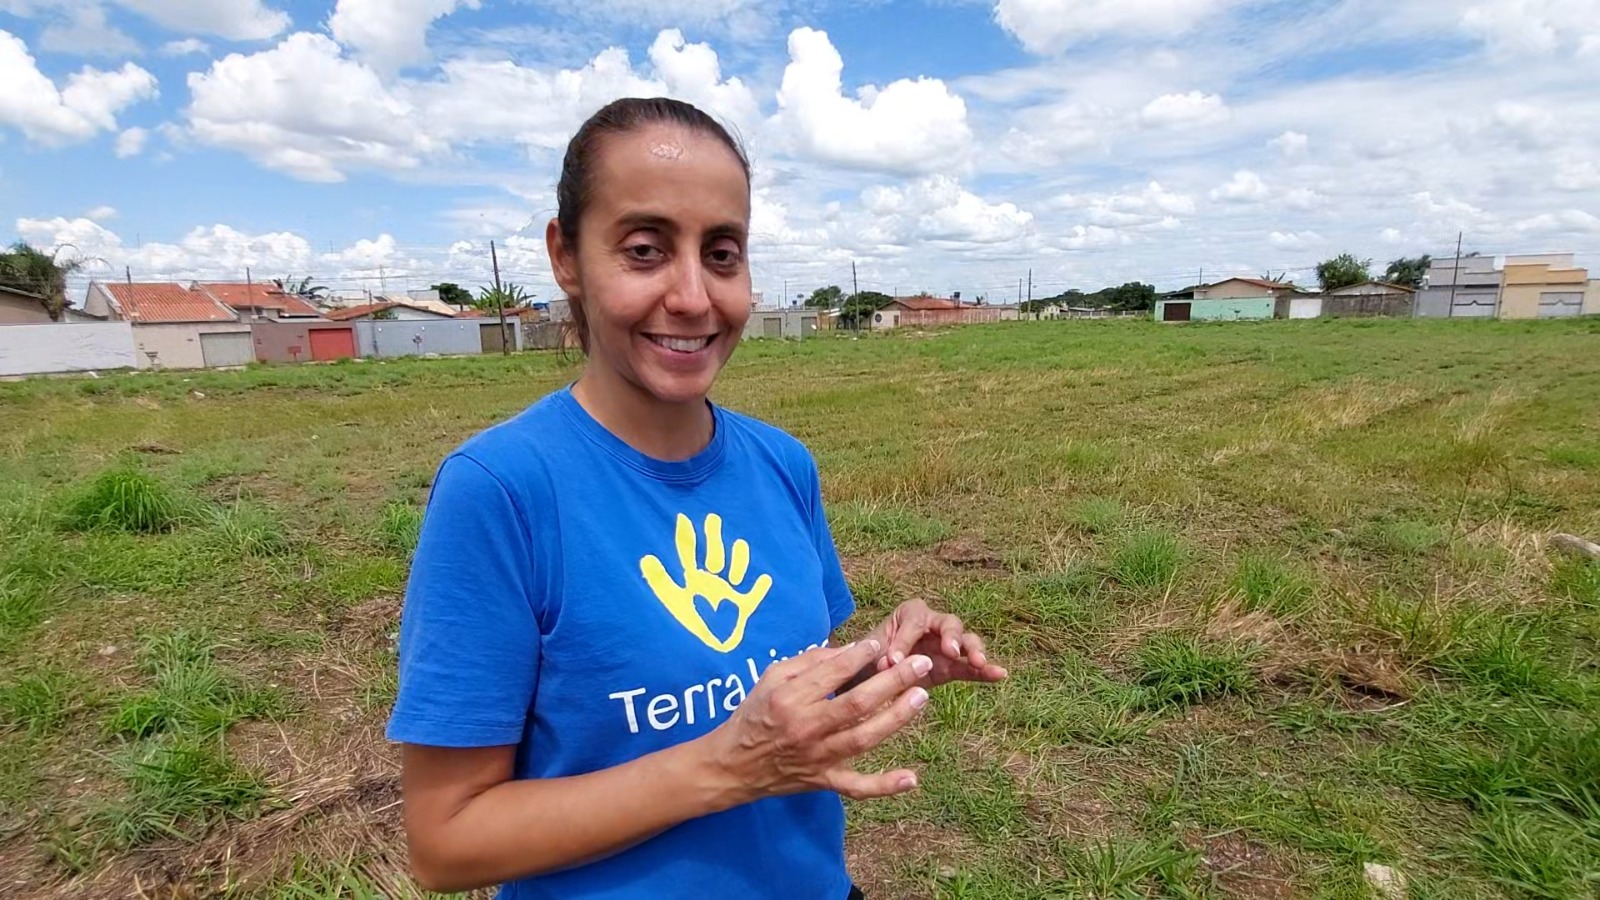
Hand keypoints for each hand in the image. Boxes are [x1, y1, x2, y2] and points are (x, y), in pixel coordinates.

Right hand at [703, 640, 932, 800]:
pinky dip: (884, 785)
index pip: (833, 672)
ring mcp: (817, 758)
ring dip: (897, 717)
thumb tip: (848, 650)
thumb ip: (808, 661)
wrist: (733, 765)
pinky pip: (857, 787)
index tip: (881, 644)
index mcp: (790, 698)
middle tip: (921, 663)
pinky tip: (912, 778)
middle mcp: (806, 727)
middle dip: (893, 680)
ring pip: (863, 738)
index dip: (860, 655)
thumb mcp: (770, 677)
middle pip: (857, 703)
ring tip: (922, 696)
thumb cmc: (754, 714)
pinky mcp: (823, 781)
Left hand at [866, 600, 1008, 687]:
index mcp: (909, 614)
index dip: (905, 639)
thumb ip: (876, 655)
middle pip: (950, 623)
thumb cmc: (868, 657)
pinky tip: (1001, 674)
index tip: (892, 660)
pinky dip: (986, 671)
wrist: (871, 676)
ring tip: (978, 661)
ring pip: (966, 642)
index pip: (914, 621)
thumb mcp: (866, 652)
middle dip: (952, 635)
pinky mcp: (953, 667)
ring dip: (973, 650)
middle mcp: (933, 625)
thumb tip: (888, 663)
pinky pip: (971, 668)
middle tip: (950, 650)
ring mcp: (946, 646)